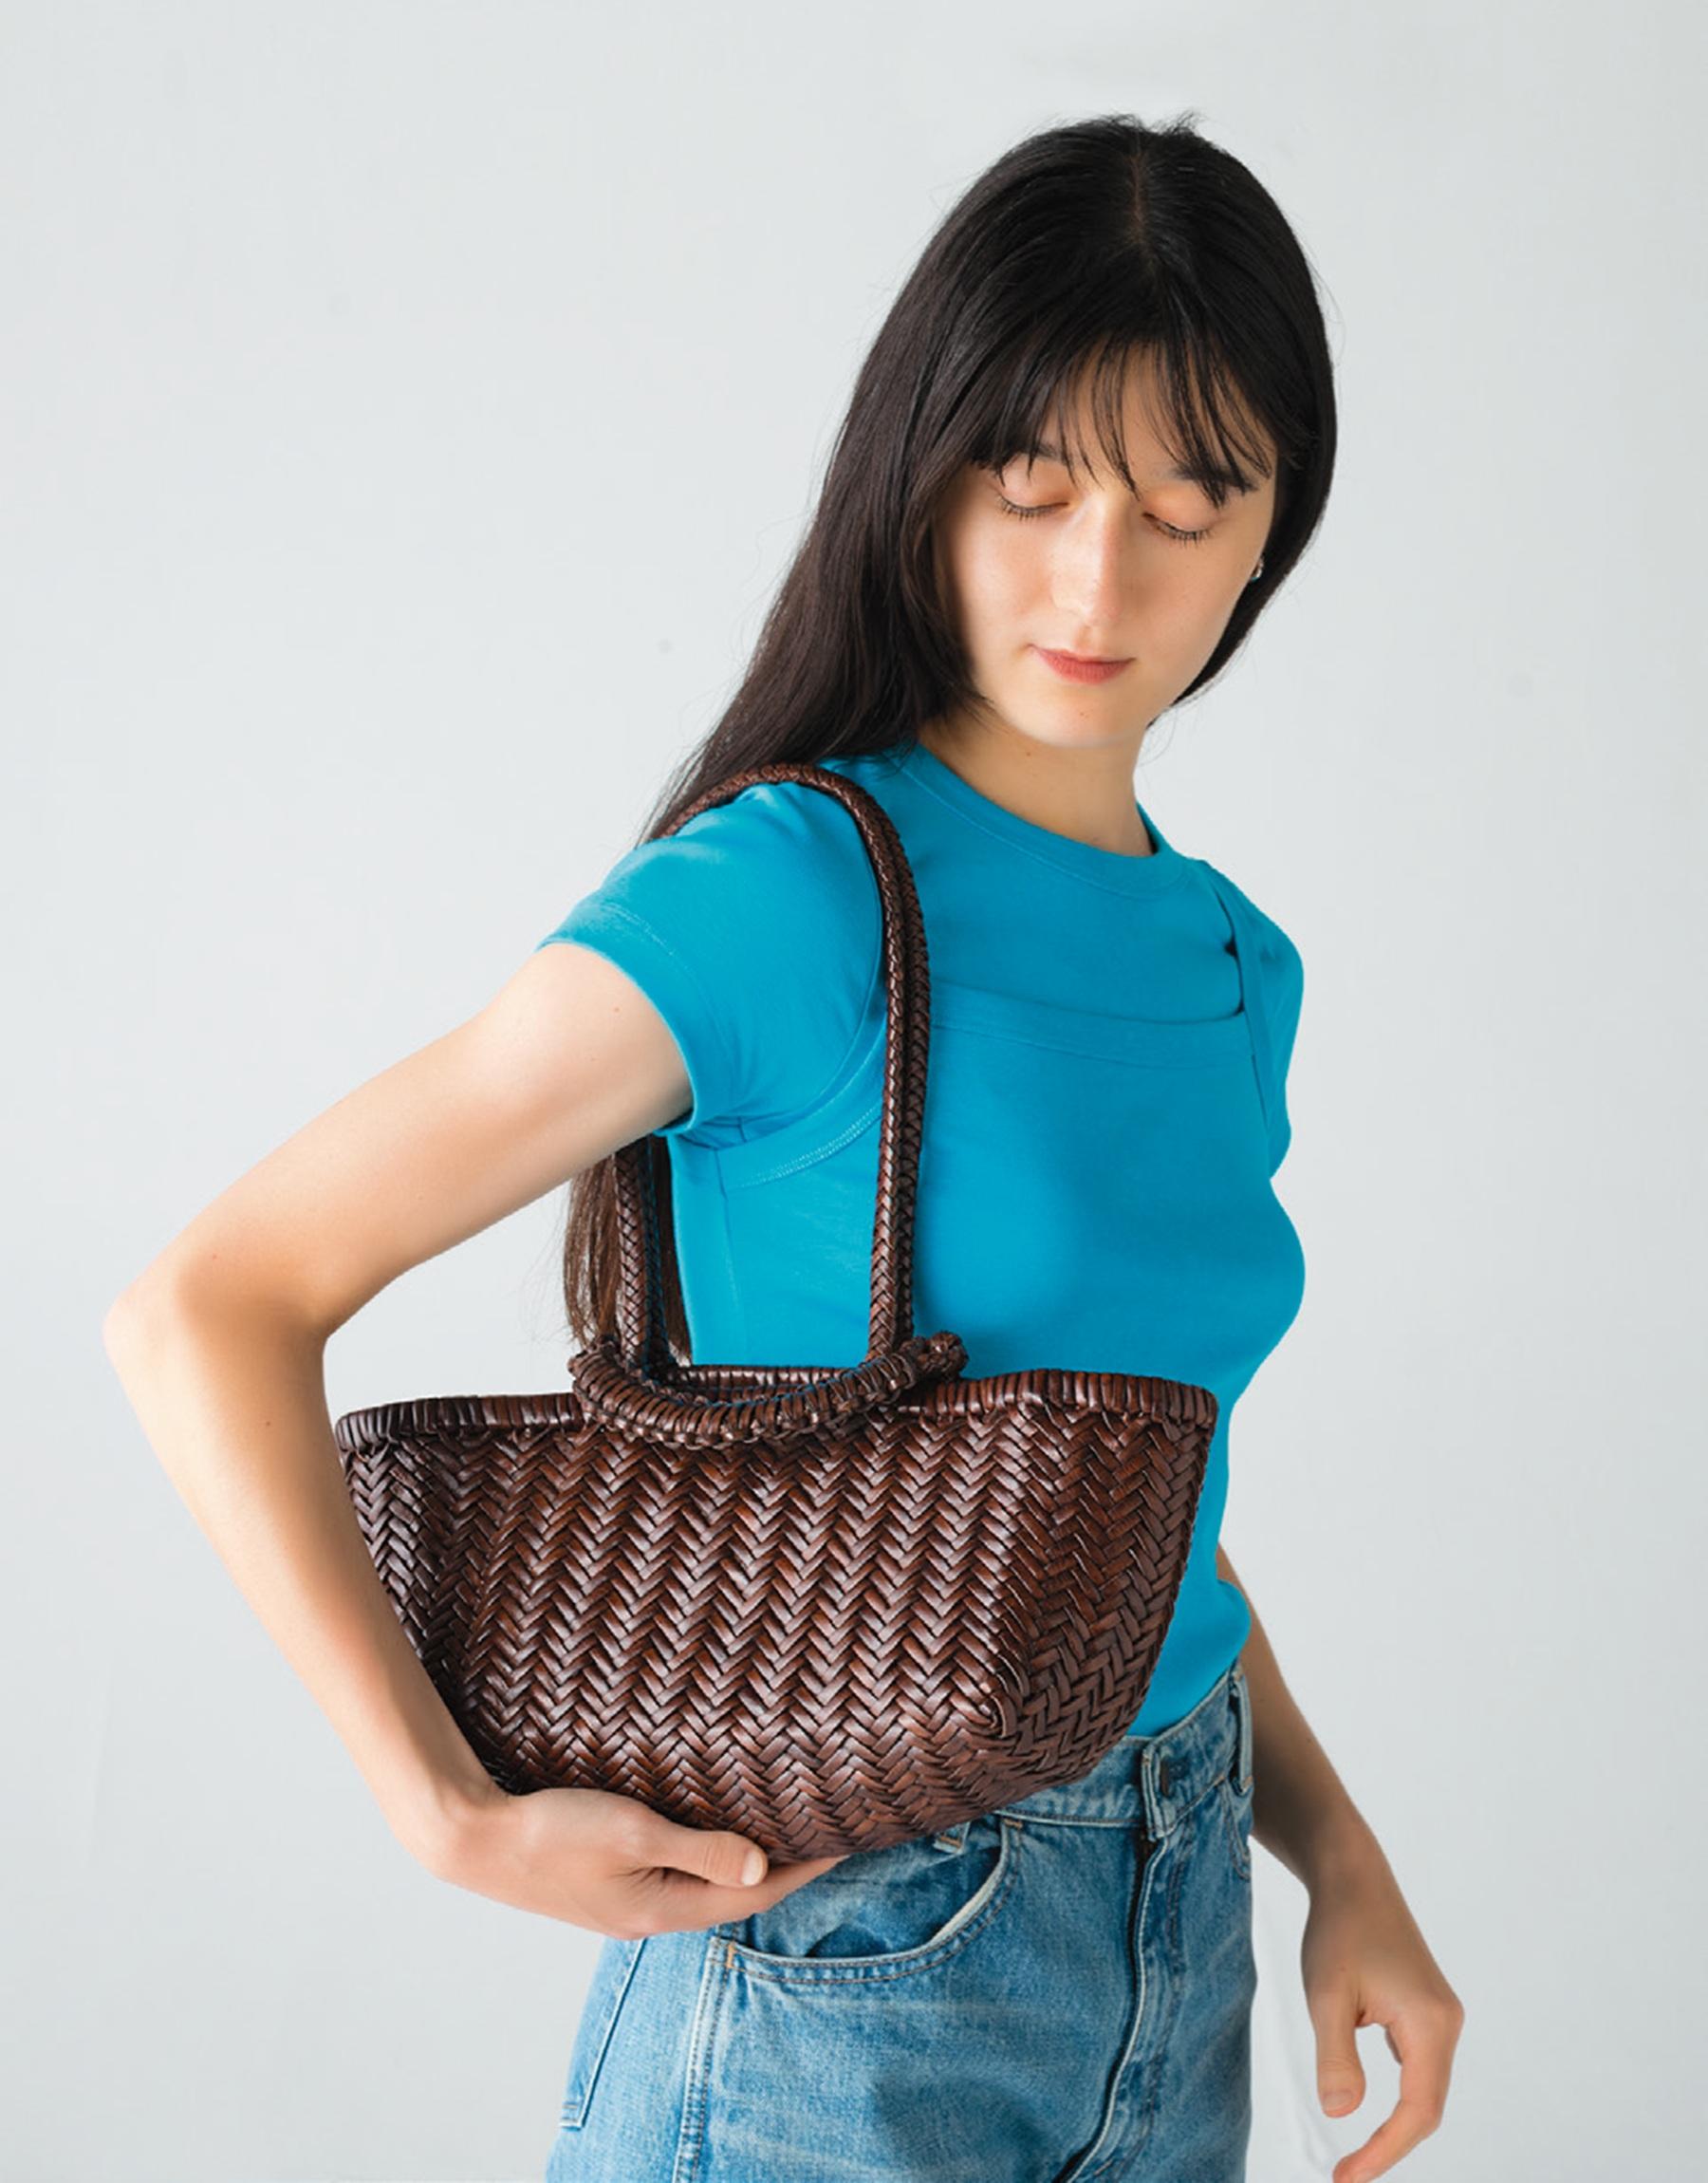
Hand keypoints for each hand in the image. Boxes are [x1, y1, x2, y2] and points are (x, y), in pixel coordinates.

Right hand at [424, 1778, 848, 1937]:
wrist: (474, 1839)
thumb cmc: (551, 1832)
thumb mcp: (635, 1832)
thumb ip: (700, 1848)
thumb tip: (762, 1864)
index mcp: (661, 1910)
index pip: (752, 1893)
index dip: (801, 1867)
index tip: (842, 1841)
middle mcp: (647, 1914)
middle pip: (731, 1893)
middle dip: (778, 1866)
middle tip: (819, 1829)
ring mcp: (623, 1902)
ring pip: (701, 1883)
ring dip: (739, 1859)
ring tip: (775, 1826)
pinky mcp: (603, 1883)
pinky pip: (671, 1872)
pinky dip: (701, 1852)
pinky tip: (706, 1828)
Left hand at [1300, 1835, 1465, 2182]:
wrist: (1352, 1875)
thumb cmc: (1339, 1928)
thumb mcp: (1326, 1994)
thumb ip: (1336, 2056)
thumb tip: (1341, 2114)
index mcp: (1431, 2024)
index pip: (1418, 2112)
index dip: (1385, 2152)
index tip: (1346, 2178)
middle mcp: (1446, 2022)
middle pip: (1427, 2106)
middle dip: (1389, 2144)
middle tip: (1345, 2174)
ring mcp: (1439, 2014)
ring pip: (1423, 2086)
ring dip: (1394, 2122)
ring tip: (1355, 2152)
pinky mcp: (1425, 2007)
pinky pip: (1416, 2065)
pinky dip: (1396, 2093)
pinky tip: (1365, 2098)